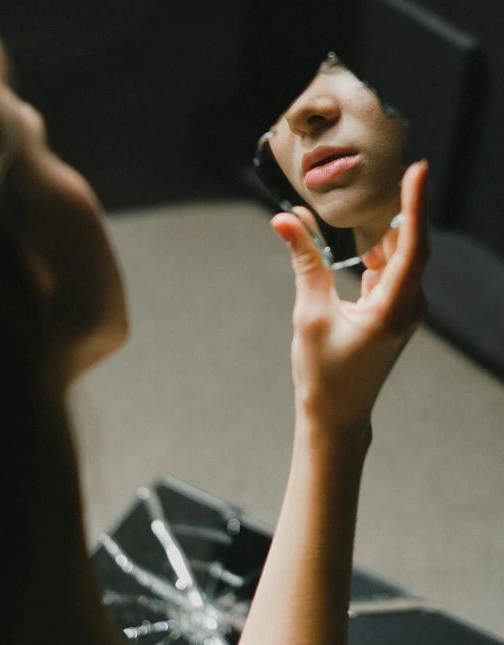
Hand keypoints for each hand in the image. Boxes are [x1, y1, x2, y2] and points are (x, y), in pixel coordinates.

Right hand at [271, 160, 428, 428]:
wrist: (337, 415)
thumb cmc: (323, 373)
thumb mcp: (310, 315)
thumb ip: (304, 262)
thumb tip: (285, 218)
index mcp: (391, 310)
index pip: (412, 247)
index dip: (415, 205)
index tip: (419, 169)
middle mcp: (408, 308)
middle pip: (410, 246)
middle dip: (397, 208)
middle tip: (385, 170)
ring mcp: (406, 312)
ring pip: (401, 259)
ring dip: (384, 232)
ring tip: (367, 201)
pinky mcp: (396, 314)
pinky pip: (393, 273)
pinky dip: (378, 254)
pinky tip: (362, 242)